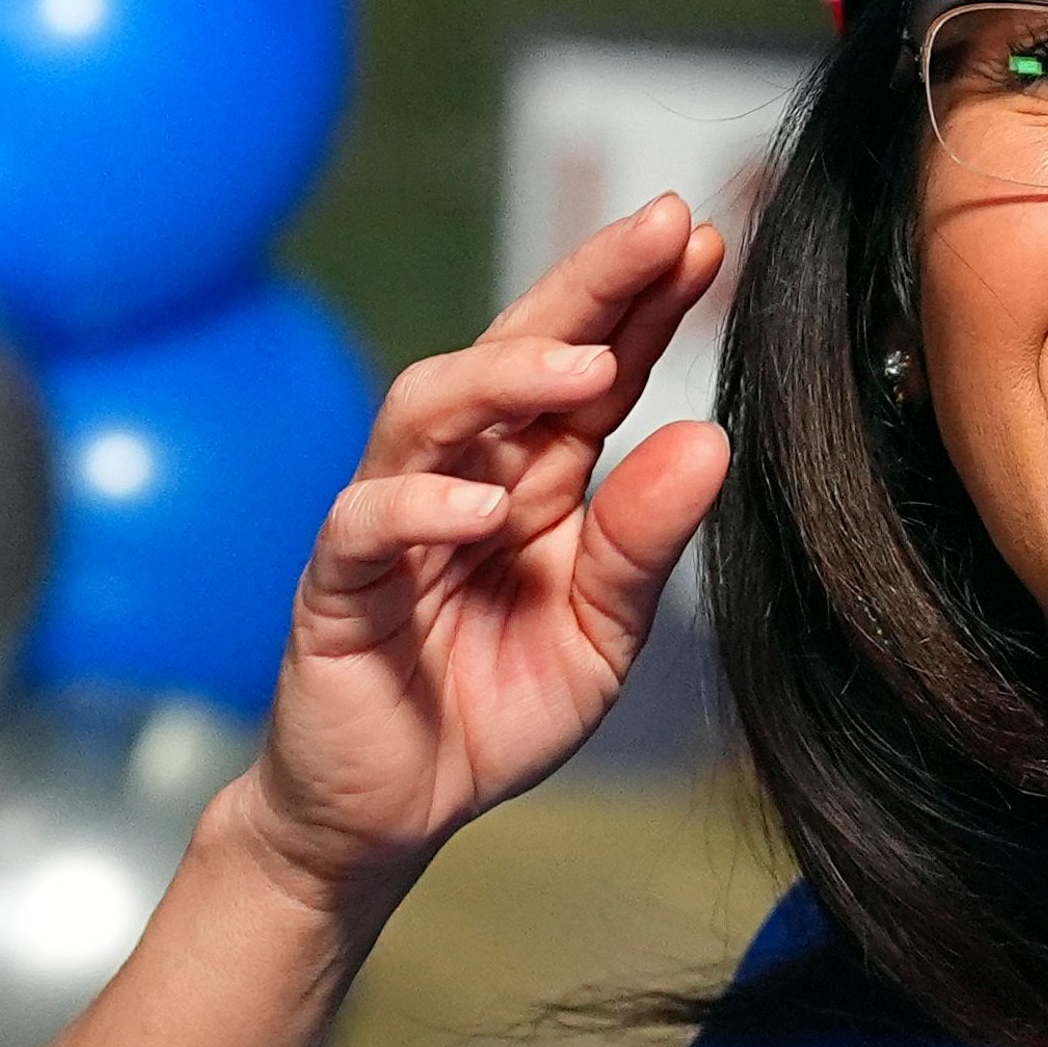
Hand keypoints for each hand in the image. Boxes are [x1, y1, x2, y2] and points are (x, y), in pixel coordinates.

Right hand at [228, 194, 730, 898]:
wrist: (390, 815)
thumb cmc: (490, 711)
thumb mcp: (600, 636)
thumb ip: (644, 544)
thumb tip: (710, 438)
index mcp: (535, 483)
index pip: (592, 373)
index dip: (641, 305)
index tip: (704, 241)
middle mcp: (463, 478)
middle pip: (515, 353)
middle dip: (587, 287)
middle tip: (658, 231)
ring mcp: (392, 523)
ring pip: (427, 411)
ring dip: (504, 379)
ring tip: (583, 367)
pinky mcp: (337, 587)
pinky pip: (365, 526)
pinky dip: (419, 507)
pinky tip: (481, 507)